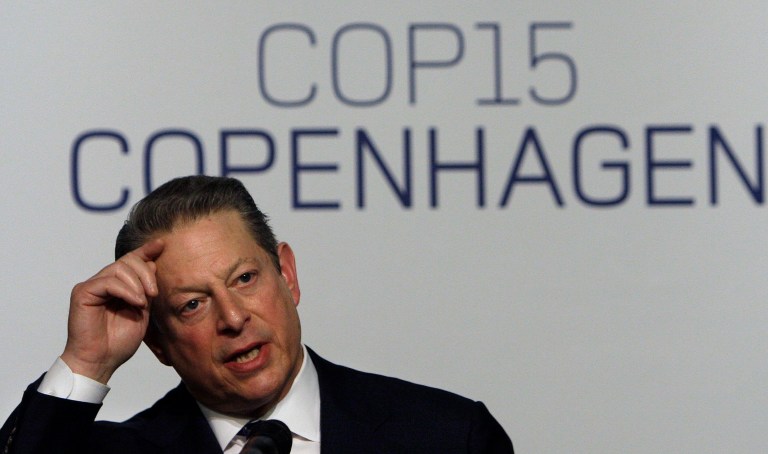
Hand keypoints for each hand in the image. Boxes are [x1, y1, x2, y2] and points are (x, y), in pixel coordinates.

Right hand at [60, 239, 163, 383]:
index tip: (162, 244)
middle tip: (154, 293)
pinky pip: (108, 281)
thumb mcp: (142, 311)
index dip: (146, 251)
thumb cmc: (119, 341)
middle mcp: (103, 282)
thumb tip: (153, 264)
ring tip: (144, 301)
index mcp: (117, 286)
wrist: (100, 361)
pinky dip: (126, 290)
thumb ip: (146, 290)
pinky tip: (136, 302)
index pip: (131, 261)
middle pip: (127, 261)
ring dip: (138, 283)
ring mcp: (92, 286)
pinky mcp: (83, 292)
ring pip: (119, 268)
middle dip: (146, 272)